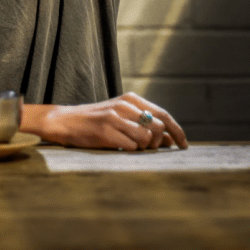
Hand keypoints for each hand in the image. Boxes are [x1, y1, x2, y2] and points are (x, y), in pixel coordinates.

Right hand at [30, 93, 187, 150]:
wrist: (65, 121)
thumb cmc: (96, 122)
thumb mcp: (122, 118)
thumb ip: (144, 125)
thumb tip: (169, 141)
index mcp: (131, 99)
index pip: (164, 114)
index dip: (177, 131)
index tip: (184, 145)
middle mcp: (125, 105)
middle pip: (158, 127)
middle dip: (157, 143)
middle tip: (146, 148)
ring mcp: (115, 117)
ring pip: (146, 138)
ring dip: (142, 147)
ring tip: (128, 145)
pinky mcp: (106, 131)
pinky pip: (131, 147)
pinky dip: (129, 150)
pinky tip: (117, 146)